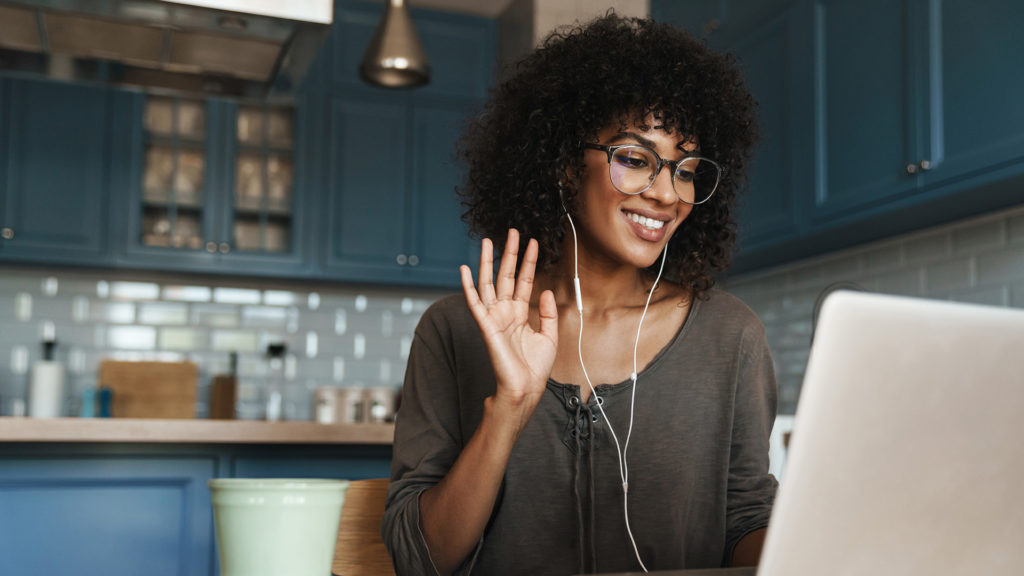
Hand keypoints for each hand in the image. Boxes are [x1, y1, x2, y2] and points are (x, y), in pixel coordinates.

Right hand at [461, 229, 557, 411]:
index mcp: (520, 313)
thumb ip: (547, 313)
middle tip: (512, 232)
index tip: (533, 243)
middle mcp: (505, 311)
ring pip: (488, 283)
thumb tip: (545, 291)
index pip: (524, 280)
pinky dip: (468, 286)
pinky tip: (465, 270)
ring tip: (488, 241)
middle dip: (509, 254)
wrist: (525, 388)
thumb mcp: (549, 336)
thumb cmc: (534, 368)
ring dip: (487, 262)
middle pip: (506, 275)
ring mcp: (495, 317)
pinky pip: (475, 303)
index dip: (529, 262)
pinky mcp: (486, 326)